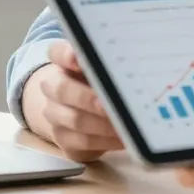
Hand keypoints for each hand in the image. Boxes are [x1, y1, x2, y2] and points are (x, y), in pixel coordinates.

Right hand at [23, 41, 122, 161]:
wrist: (80, 108)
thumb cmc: (101, 79)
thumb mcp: (107, 66)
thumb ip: (115, 62)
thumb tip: (140, 62)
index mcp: (64, 61)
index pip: (57, 52)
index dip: (66, 55)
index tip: (78, 59)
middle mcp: (53, 86)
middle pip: (62, 89)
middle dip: (88, 98)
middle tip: (110, 104)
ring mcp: (55, 114)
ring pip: (74, 120)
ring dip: (102, 124)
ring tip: (126, 124)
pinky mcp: (63, 139)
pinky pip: (82, 142)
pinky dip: (105, 141)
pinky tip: (123, 138)